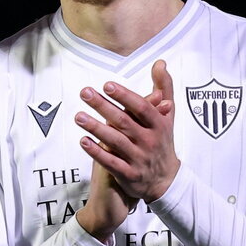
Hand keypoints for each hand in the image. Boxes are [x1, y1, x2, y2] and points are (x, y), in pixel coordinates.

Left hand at [75, 60, 179, 203]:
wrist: (164, 181)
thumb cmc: (161, 141)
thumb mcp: (167, 116)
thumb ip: (164, 89)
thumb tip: (160, 63)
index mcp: (158, 124)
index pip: (141, 107)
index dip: (125, 96)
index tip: (107, 85)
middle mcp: (149, 141)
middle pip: (124, 121)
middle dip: (104, 106)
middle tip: (85, 93)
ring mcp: (138, 158)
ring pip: (115, 141)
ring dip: (96, 128)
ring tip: (78, 116)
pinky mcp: (128, 174)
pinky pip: (110, 162)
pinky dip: (97, 152)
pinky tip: (83, 141)